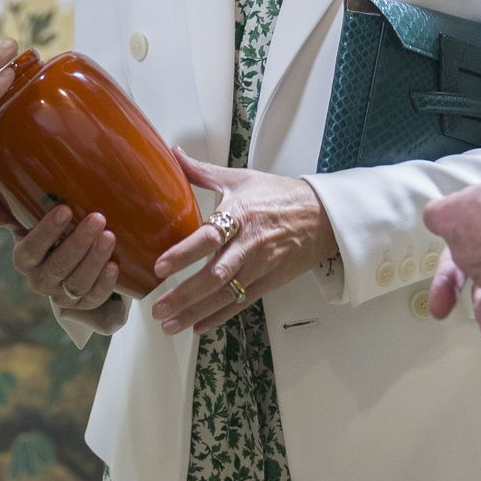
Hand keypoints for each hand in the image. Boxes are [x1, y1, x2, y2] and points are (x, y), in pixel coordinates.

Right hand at [0, 199, 121, 312]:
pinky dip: (104, 283)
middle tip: (97, 218)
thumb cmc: (50, 233)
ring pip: (77, 283)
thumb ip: (6, 213)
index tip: (65, 210)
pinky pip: (94, 298)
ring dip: (94, 260)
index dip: (47, 232)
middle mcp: (40, 282)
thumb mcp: (29, 221)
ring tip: (109, 236)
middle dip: (78, 243)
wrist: (75, 258)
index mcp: (24, 260)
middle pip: (58, 267)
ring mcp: (62, 296)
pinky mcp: (84, 307)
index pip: (31, 250)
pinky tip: (114, 265)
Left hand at [149, 151, 338, 336]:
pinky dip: (219, 317)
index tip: (160, 267)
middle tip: (157, 308)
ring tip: (169, 324)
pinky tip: (198, 327)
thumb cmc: (279, 195)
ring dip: (196, 312)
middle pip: (215, 274)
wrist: (322, 216)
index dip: (184, 253)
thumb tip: (174, 154)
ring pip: (225, 295)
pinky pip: (241, 303)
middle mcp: (250, 245)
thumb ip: (203, 171)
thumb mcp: (240, 178)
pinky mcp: (269, 282)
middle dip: (185, 294)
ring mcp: (261, 267)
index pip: (209, 237)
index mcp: (240, 215)